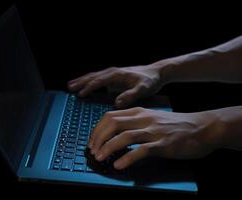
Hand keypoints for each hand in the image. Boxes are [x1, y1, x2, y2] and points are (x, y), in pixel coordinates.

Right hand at [68, 65, 165, 107]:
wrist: (156, 73)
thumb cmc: (150, 80)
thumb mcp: (143, 89)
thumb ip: (130, 96)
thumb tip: (116, 103)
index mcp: (117, 75)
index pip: (99, 81)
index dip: (89, 88)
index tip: (80, 94)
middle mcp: (112, 73)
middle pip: (93, 77)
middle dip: (80, 82)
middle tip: (69, 88)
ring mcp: (112, 75)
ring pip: (93, 76)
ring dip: (82, 80)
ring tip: (71, 85)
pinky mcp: (113, 79)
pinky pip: (98, 80)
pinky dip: (89, 82)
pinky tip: (85, 86)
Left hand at [88, 107, 220, 169]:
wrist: (202, 127)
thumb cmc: (176, 125)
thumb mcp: (152, 118)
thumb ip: (135, 123)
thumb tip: (116, 134)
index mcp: (139, 112)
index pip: (110, 116)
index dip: (97, 129)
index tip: (92, 141)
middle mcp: (144, 119)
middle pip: (113, 124)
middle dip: (98, 138)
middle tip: (93, 151)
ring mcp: (153, 131)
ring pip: (124, 136)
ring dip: (108, 147)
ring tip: (100, 157)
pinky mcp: (163, 144)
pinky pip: (141, 150)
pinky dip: (127, 158)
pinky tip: (119, 165)